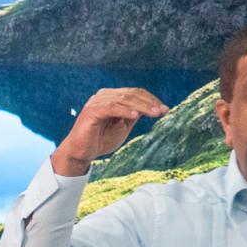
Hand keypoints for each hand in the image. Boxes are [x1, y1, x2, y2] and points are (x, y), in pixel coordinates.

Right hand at [50, 88, 168, 175]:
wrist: (81, 153)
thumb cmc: (100, 140)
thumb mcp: (122, 126)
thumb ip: (133, 115)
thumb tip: (152, 107)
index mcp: (111, 97)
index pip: (135, 93)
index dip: (151, 100)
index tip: (165, 110)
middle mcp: (103, 96)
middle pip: (131, 93)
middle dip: (149, 102)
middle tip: (163, 111)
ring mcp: (96, 102)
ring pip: (123, 99)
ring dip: (141, 106)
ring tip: (154, 113)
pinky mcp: (91, 111)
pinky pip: (111, 107)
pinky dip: (124, 110)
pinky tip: (135, 116)